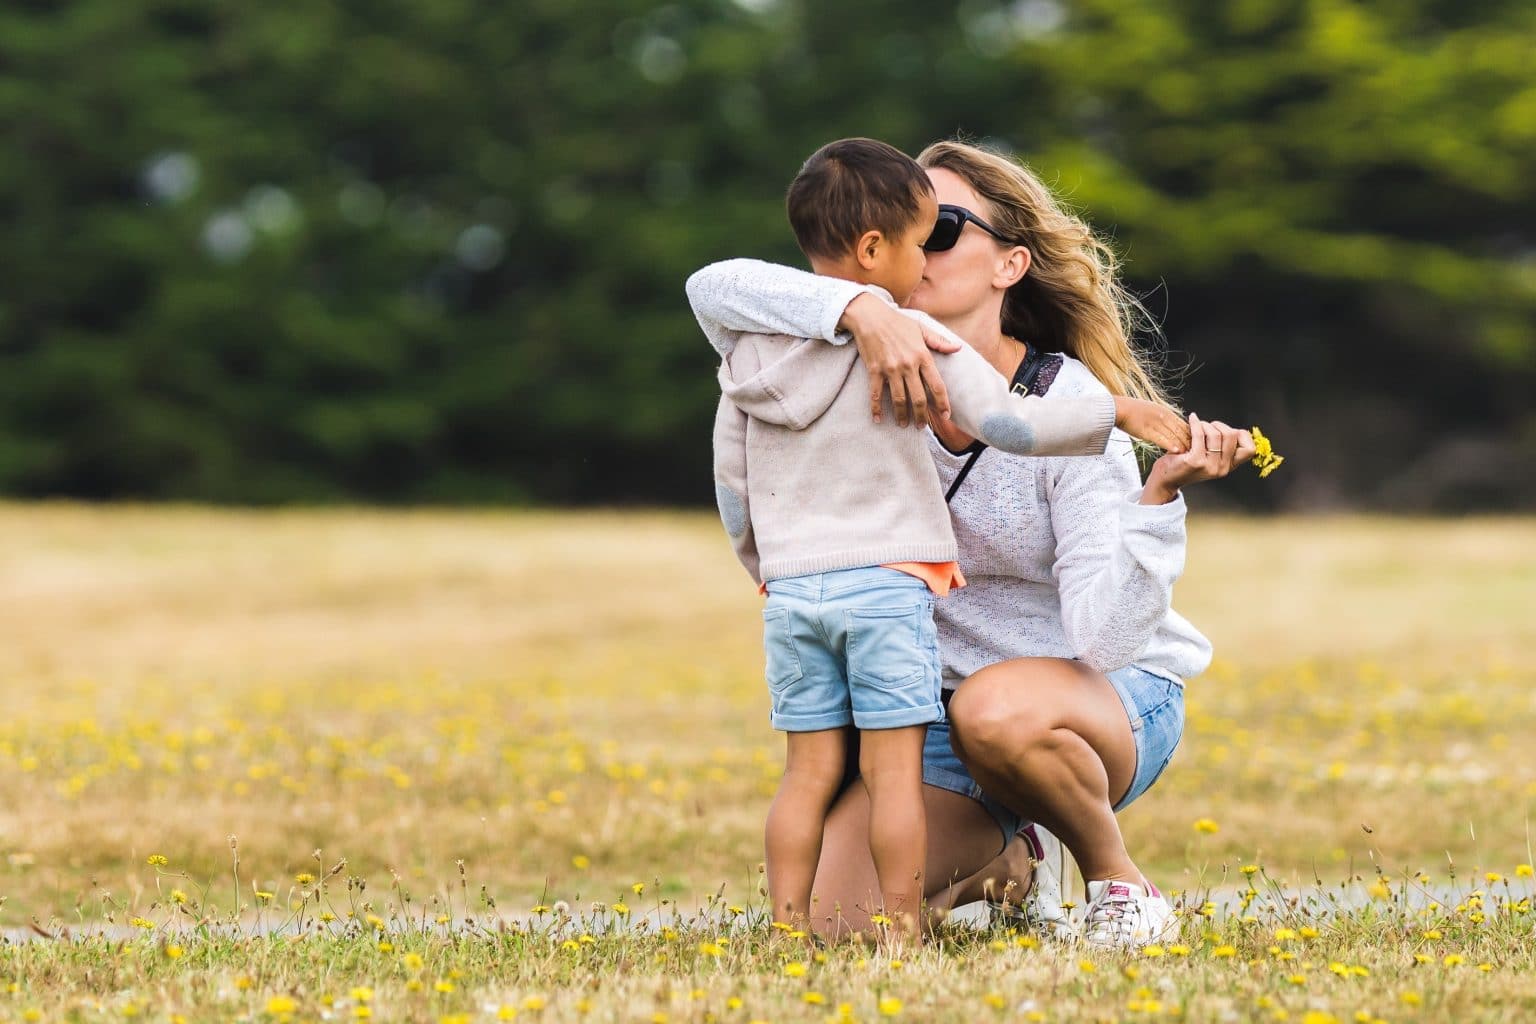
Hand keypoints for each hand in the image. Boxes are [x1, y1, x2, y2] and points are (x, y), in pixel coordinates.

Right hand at [839, 293, 958, 426]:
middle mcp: (908, 365)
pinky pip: (876, 394)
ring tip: (904, 425)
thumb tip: (958, 348)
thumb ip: (939, 341)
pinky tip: (878, 420)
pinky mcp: (874, 370)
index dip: (942, 403)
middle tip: (921, 426)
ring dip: (902, 415)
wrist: (870, 316)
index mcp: (922, 356)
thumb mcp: (921, 328)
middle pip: (918, 397)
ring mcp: (890, 369)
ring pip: (898, 399)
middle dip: (921, 416)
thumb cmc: (897, 322)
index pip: (936, 385)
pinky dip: (876, 409)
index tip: (945, 416)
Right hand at [1112, 397, 1191, 452]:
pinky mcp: (1147, 431)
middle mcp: (1163, 417)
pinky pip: (1161, 439)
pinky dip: (1169, 445)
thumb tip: (1172, 424)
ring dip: (1182, 445)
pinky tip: (1175, 451)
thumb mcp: (1153, 409)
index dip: (1191, 434)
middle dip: (1189, 442)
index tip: (1196, 443)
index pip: (1183, 424)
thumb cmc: (1132, 410)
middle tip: (1195, 452)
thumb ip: (1164, 417)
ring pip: (1174, 436)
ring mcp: (1156, 424)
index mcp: (1166, 412)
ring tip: (1188, 455)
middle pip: (1181, 431)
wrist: (1119, 409)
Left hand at [1140, 413, 1257, 503]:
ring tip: (1196, 426)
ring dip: (1205, 425)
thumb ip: (1220, 446)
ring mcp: (1210, 466)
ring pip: (1216, 434)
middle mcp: (1222, 469)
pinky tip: (1192, 419)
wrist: (1165, 480)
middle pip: (1232, 435)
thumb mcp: (1209, 456)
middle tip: (1206, 427)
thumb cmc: (1185, 462)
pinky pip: (1199, 435)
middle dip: (1218, 425)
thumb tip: (1228, 428)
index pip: (1250, 449)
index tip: (1225, 431)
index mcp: (1229, 467)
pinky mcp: (1195, 462)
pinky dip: (1196, 423)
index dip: (1241, 435)